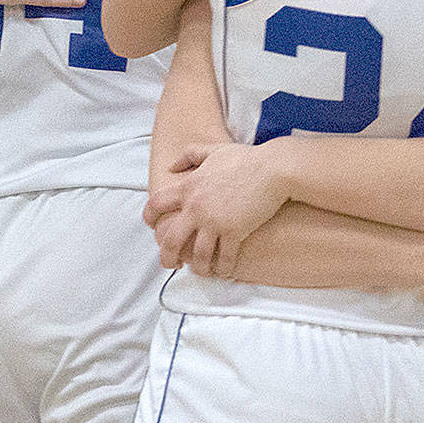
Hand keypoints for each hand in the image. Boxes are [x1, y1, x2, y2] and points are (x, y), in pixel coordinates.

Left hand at [144, 142, 287, 273]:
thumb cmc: (246, 158)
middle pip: (170, 240)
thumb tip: (171, 167)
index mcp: (188, 187)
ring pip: (198, 255)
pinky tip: (225, 272)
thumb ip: (189, 155)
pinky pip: (225, 258)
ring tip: (203, 271)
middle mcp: (196, 207)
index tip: (153, 228)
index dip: (150, 219)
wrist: (274, 168)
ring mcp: (215, 221)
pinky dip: (224, 269)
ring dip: (199, 268)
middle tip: (172, 264)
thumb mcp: (213, 150)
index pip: (155, 205)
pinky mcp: (235, 231)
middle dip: (167, 257)